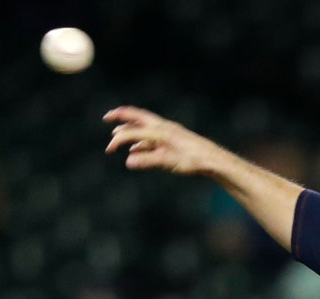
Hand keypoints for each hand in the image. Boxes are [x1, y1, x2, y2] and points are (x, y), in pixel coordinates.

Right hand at [104, 106, 222, 175]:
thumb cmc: (192, 160)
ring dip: (130, 129)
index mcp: (160, 131)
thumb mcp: (168, 162)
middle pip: (137, 116)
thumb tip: (128, 162)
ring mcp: (168, 131)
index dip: (119, 140)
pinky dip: (141, 140)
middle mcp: (163, 127)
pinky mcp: (173, 138)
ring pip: (144, 126)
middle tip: (107, 117)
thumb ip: (148, 161)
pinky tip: (137, 149)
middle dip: (121, 116)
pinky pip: (152, 136)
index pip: (133, 132)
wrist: (212, 159)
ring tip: (118, 134)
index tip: (110, 150)